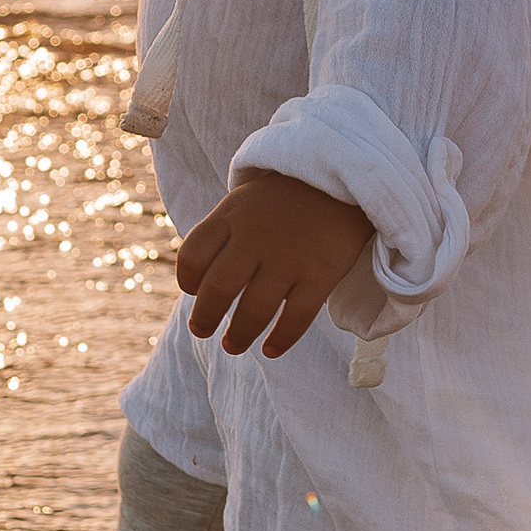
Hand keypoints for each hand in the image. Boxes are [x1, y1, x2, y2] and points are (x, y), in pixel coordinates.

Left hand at [176, 169, 373, 359]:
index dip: (187, 279)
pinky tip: (271, 350)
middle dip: (205, 317)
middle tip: (201, 330)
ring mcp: (289, 256)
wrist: (342, 180)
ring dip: (239, 335)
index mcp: (232, 215)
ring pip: (254, 310)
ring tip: (233, 345)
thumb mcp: (244, 202)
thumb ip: (222, 235)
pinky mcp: (320, 272)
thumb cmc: (284, 201)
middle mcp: (256, 236)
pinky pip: (296, 317)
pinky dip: (281, 340)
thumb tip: (199, 284)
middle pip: (218, 288)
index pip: (193, 255)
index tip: (193, 291)